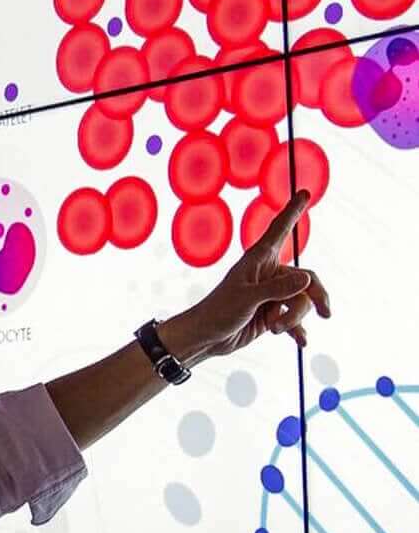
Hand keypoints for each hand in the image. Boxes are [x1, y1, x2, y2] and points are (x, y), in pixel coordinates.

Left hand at [184, 190, 331, 356]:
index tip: (304, 191)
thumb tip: (306, 280)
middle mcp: (268, 273)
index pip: (279, 229)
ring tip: (276, 328)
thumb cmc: (219, 312)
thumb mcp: (247, 299)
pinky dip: (298, 330)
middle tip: (326, 312)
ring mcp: (272, 294)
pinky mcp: (273, 313)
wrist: (206, 338)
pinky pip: (296, 319)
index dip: (292, 211)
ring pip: (301, 302)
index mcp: (258, 260)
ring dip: (294, 318)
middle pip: (306, 279)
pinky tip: (300, 342)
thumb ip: (277, 289)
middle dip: (316, 296)